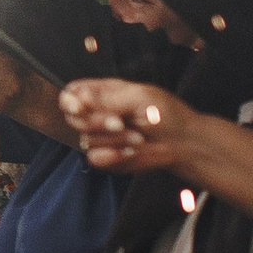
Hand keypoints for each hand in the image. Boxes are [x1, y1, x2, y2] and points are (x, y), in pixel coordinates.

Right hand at [58, 78, 203, 172]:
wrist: (183, 144)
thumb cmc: (166, 114)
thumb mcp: (139, 97)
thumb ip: (106, 98)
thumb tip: (78, 98)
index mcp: (102, 93)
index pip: (71, 94)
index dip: (70, 102)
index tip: (80, 108)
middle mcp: (97, 114)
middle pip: (73, 118)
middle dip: (97, 122)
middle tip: (121, 123)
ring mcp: (101, 137)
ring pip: (87, 140)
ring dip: (115, 140)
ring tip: (138, 137)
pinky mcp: (107, 157)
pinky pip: (95, 158)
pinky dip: (114, 156)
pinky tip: (131, 151)